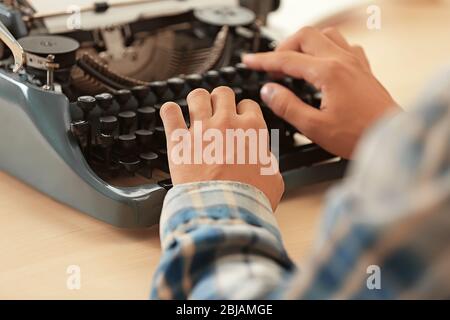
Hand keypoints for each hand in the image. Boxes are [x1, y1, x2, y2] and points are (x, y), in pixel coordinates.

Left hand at [160, 87, 283, 209]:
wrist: (225, 211)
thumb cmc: (251, 199)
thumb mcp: (274, 178)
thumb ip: (268, 160)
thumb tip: (264, 155)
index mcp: (252, 129)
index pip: (248, 104)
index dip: (243, 112)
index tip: (239, 120)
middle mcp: (227, 122)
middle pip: (222, 93)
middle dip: (220, 100)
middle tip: (217, 112)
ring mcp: (201, 129)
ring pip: (197, 95)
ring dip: (197, 101)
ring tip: (195, 110)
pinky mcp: (179, 141)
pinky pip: (169, 112)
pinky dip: (169, 112)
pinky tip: (172, 116)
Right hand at [243, 27, 399, 158]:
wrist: (390, 138)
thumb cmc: (358, 135)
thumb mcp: (315, 127)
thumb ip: (288, 106)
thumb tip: (268, 91)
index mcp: (328, 73)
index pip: (287, 59)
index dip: (263, 60)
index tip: (249, 61)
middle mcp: (342, 61)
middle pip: (306, 36)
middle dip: (283, 46)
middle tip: (271, 65)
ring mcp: (355, 62)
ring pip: (326, 35)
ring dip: (306, 43)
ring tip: (294, 60)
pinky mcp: (363, 69)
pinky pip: (344, 46)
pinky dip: (327, 48)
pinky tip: (323, 62)